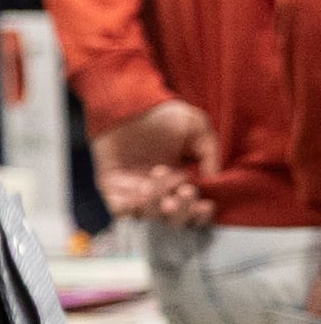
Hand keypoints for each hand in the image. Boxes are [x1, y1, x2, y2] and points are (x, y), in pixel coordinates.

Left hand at [96, 98, 216, 226]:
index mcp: (181, 184)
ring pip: (148, 216)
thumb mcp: (197, 129)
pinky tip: (140, 188)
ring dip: (157, 203)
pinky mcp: (111, 187)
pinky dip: (130, 206)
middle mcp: (159, 193)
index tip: (204, 203)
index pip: (194, 214)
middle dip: (180, 210)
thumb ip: (208, 154)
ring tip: (159, 176)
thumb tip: (213, 180)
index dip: (200, 216)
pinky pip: (119, 210)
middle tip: (182, 191)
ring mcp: (134, 192)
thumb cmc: (162, 115)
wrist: (127, 102)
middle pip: (172, 221)